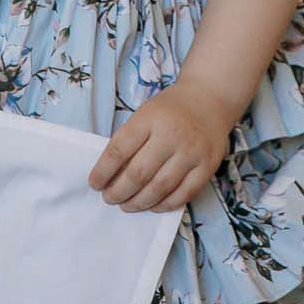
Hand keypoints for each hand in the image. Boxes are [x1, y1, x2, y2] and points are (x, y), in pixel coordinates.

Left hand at [90, 79, 235, 213]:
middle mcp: (171, 135)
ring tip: (127, 205)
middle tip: (109, 198)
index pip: (119, 150)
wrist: (209, 98)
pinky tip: (153, 205)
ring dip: (139, 202)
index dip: (102, 171)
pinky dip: (165, 204)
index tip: (94, 183)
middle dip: (119, 192)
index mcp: (150, 119)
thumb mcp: (145, 113)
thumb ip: (130, 139)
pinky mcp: (207, 166)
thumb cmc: (170, 109)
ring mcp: (192, 152)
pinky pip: (184, 194)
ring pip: (160, 188)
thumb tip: (110, 175)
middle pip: (138, 173)